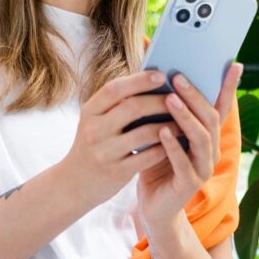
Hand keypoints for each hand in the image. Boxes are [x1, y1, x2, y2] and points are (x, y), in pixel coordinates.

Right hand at [63, 70, 182, 206]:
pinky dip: (165, 147)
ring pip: (144, 133)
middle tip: (178, 98)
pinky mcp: (117, 172)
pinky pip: (148, 156)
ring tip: (183, 120)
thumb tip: (152, 82)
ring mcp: (105, 152)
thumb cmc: (94, 144)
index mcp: (89, 112)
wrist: (75, 183)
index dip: (139, 80)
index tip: (162, 75)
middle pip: (132, 107)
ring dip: (168, 125)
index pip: (114, 89)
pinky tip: (175, 142)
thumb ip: (117, 104)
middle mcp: (94, 130)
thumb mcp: (96, 121)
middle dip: (159, 101)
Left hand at [137, 63, 241, 226]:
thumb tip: (156, 73)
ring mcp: (202, 168)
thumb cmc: (156, 164)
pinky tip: (162, 132)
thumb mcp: (160, 133)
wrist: (153, 206)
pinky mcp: (189, 185)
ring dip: (185, 117)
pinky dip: (173, 145)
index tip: (234, 64)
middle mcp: (210, 151)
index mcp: (207, 136)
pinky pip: (183, 162)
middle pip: (211, 119)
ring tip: (169, 99)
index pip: (220, 107)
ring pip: (201, 138)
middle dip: (196, 97)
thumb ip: (164, 111)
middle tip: (179, 77)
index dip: (229, 87)